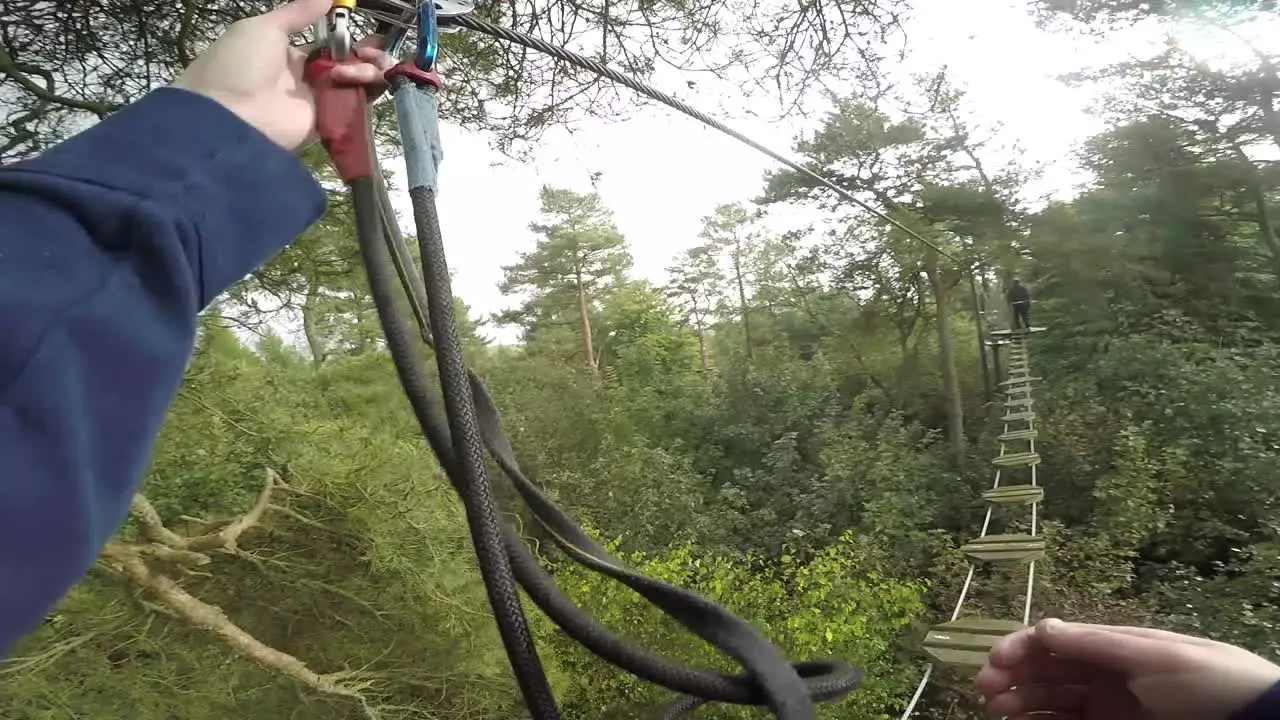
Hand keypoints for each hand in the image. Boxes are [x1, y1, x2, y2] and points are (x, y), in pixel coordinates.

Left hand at [171, 0, 393, 151]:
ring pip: (351, 83)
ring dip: (367, 70)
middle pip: (343, 64)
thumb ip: (298, 12)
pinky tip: (374, 78)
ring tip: (375, 62)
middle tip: (377, 49)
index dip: (345, 36)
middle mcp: (302, 77)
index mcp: (285, 52)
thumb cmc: (241, 63)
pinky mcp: (324, 123)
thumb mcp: (265, 27)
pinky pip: (351, 106)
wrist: (231, 115)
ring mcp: (314, 101)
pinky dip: (367, 92)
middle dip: (364, 54)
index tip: (366, 30)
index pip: (324, 44)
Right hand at [976, 619, 1279, 719]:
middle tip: (983, 691)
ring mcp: (1108, 705)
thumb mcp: (1150, 656)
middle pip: (1046, 671)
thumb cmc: (1205, 680)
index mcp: (1112, 646)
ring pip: (1050, 701)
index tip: (995, 662)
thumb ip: (1095, 643)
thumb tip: (1042, 627)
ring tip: (995, 711)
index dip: (1021, 647)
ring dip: (1019, 702)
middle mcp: (1104, 673)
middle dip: (1011, 676)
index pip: (1054, 641)